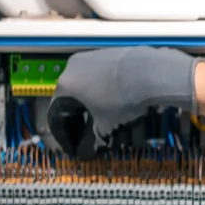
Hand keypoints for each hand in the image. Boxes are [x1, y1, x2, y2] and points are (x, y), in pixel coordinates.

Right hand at [47, 46, 200, 157]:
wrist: (147, 72)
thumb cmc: (120, 101)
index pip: (57, 115)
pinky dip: (99, 91)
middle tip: (85, 136)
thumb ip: (93, 139)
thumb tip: (88, 151)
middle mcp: (71, 67)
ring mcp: (88, 57)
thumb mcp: (106, 125)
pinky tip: (112, 101)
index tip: (73, 148)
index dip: (64, 135)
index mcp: (65, 86)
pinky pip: (96, 76)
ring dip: (88, 105)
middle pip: (69, 99)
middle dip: (77, 120)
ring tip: (100, 119)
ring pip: (83, 86)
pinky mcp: (104, 53)